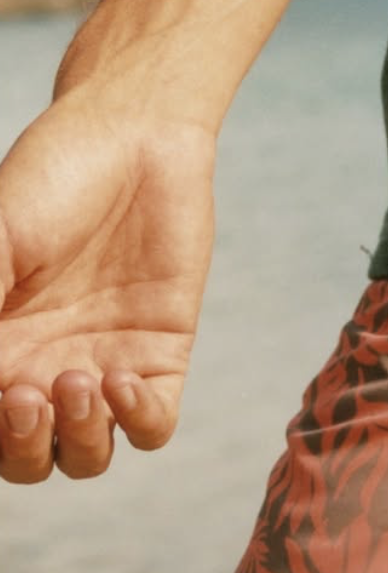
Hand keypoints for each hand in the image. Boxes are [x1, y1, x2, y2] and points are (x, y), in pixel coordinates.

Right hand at [0, 91, 215, 482]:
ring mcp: (103, 363)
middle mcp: (41, 368)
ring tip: (76, 381)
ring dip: (76, 440)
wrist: (134, 134)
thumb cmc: (51, 177)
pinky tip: (121, 378)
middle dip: (18, 448)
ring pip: (86, 455)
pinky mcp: (161, 351)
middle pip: (24, 459)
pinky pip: (153, 423)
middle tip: (25, 395)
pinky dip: (136, 421)